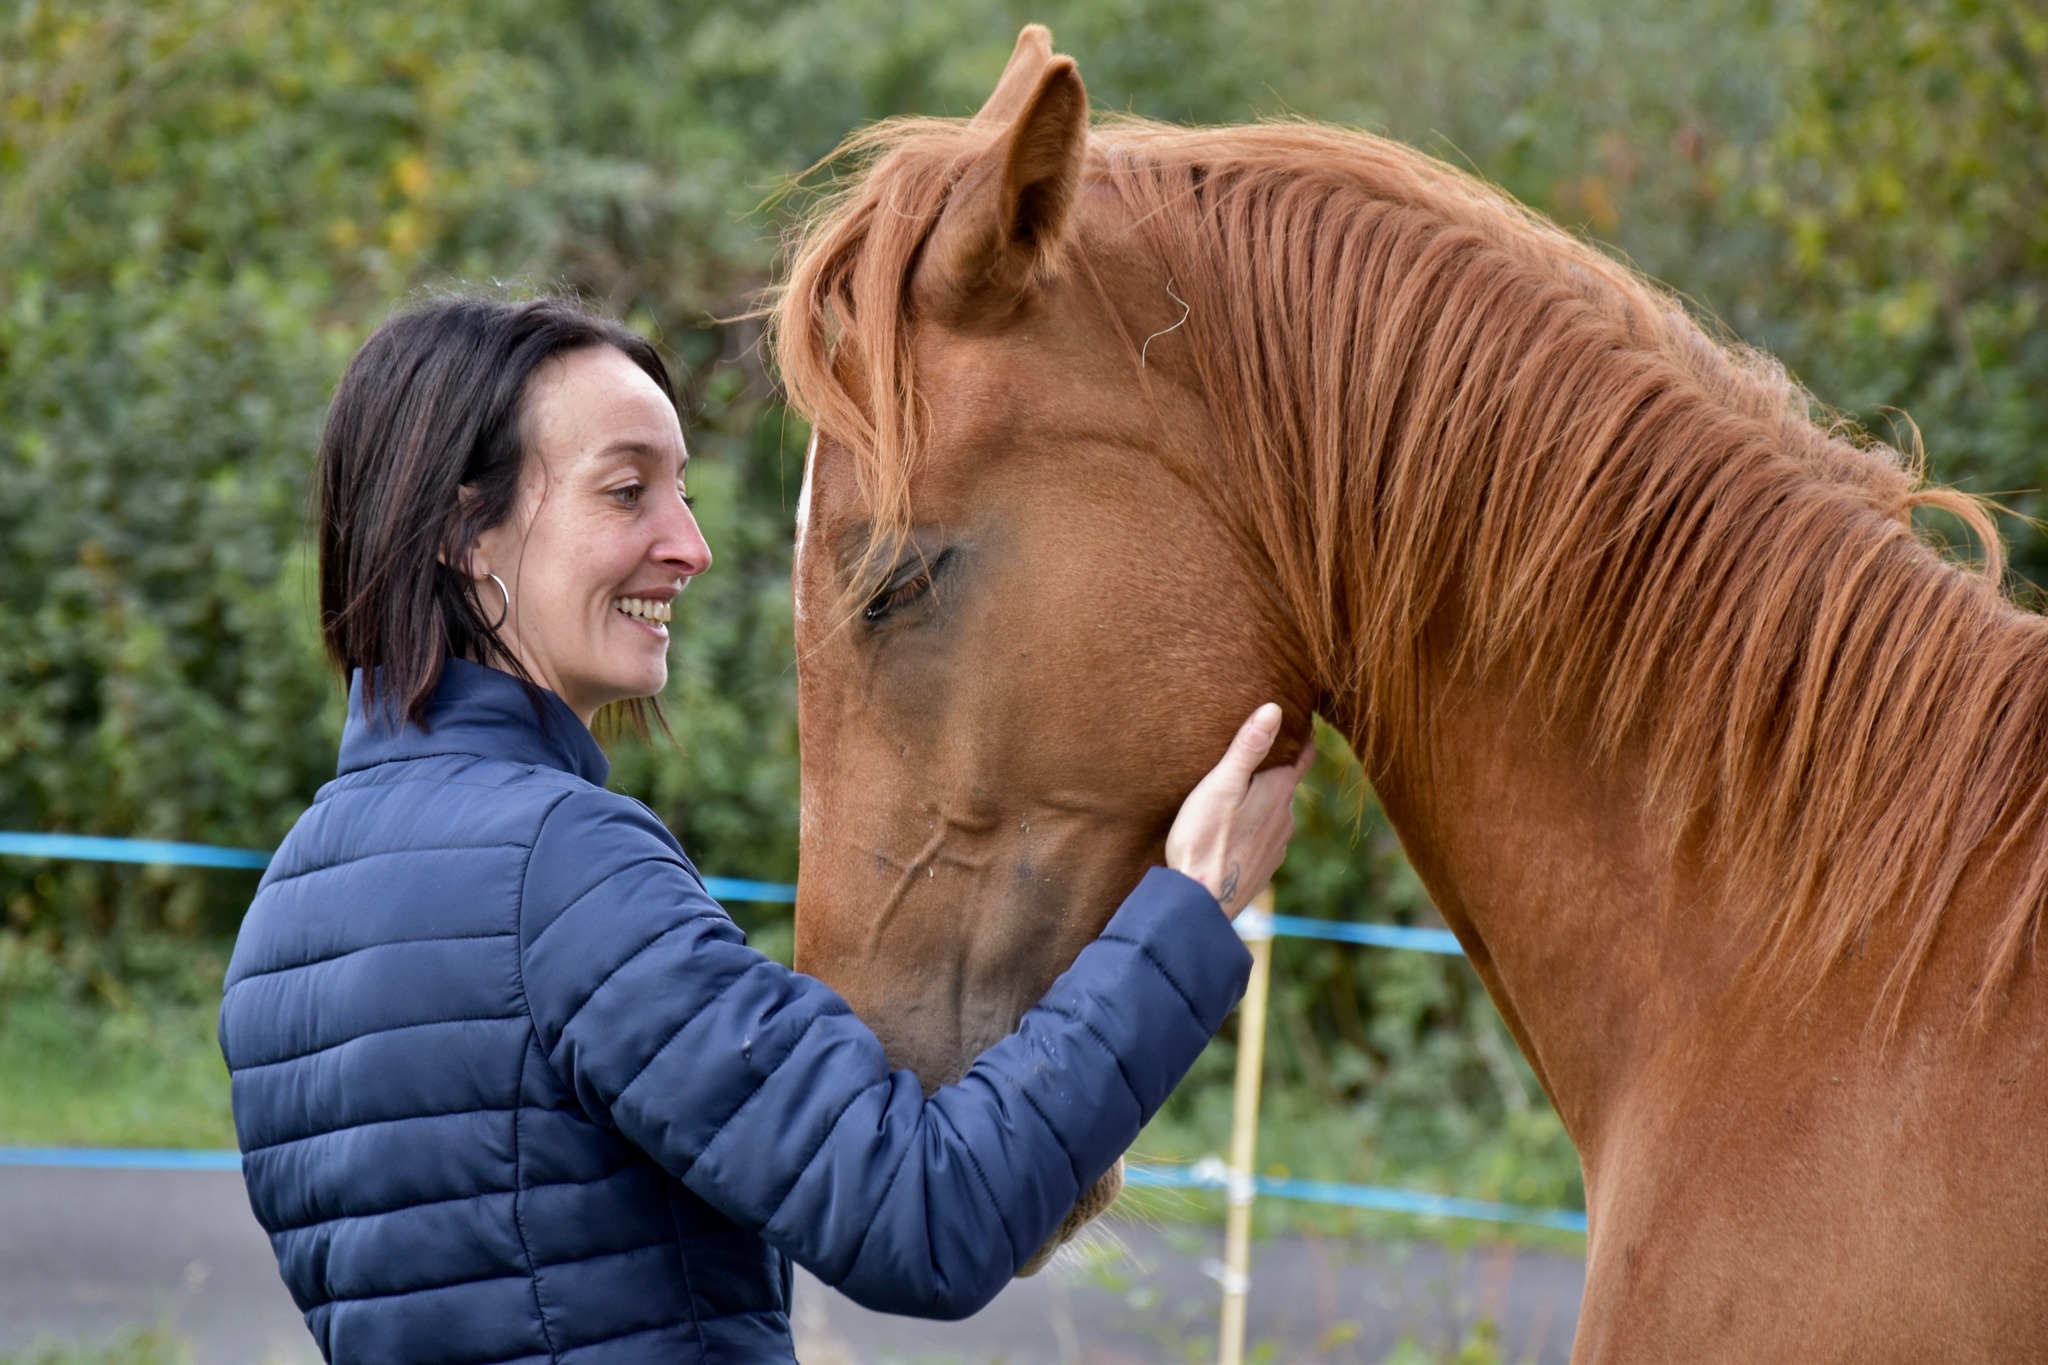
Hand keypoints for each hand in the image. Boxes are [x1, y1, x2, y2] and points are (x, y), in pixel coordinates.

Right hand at [1165, 703, 1315, 916]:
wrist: (1199, 902)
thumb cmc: (1204, 840)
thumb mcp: (1220, 786)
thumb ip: (1248, 748)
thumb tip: (1275, 709)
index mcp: (1278, 793)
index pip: (1304, 755)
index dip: (1305, 735)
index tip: (1304, 718)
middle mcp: (1286, 819)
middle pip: (1289, 784)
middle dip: (1278, 767)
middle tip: (1261, 750)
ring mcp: (1278, 846)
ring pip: (1277, 813)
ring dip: (1266, 800)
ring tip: (1243, 791)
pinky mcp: (1264, 867)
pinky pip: (1266, 838)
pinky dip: (1256, 827)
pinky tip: (1237, 830)